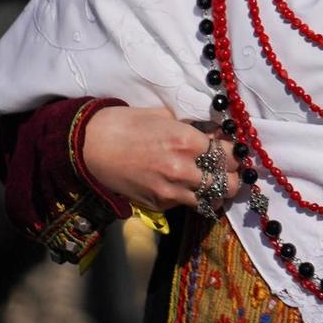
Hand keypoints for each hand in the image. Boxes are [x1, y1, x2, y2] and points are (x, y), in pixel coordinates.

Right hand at [81, 106, 237, 212]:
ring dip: (216, 191)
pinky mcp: (159, 205)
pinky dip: (192, 197)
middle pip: (228, 182)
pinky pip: (187, 204)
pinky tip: (187, 186)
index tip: (233, 151)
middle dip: (232, 176)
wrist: (88, 147)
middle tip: (229, 170)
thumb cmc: (124, 124)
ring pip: (212, 199)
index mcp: (187, 142)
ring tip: (213, 182)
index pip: (229, 154)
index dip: (234, 153)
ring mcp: (171, 191)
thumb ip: (192, 128)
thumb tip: (215, 134)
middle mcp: (184, 170)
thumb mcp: (163, 117)